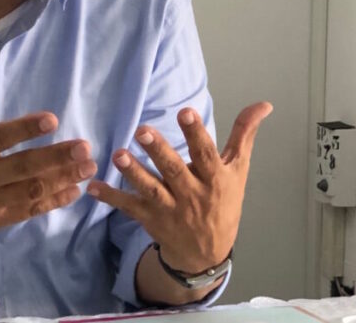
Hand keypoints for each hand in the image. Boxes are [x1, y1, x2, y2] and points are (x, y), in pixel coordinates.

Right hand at [0, 61, 97, 248]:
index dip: (25, 129)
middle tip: (85, 147)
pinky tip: (75, 190)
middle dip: (56, 157)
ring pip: (31, 190)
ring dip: (62, 179)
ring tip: (89, 166)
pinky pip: (28, 211)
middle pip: (22, 167)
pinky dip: (53, 202)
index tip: (52, 119)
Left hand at [87, 102, 271, 272]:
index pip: (205, 154)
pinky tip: (92, 186)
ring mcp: (170, 208)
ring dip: (133, 172)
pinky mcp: (150, 218)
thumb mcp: (238, 169)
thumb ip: (244, 134)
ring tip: (118, 155)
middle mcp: (192, 194)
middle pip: (174, 170)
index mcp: (215, 178)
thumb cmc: (224, 202)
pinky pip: (129, 207)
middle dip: (158, 151)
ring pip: (150, 189)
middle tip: (142, 129)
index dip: (195, 134)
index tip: (184, 113)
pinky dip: (111, 197)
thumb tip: (263, 104)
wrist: (208, 252)